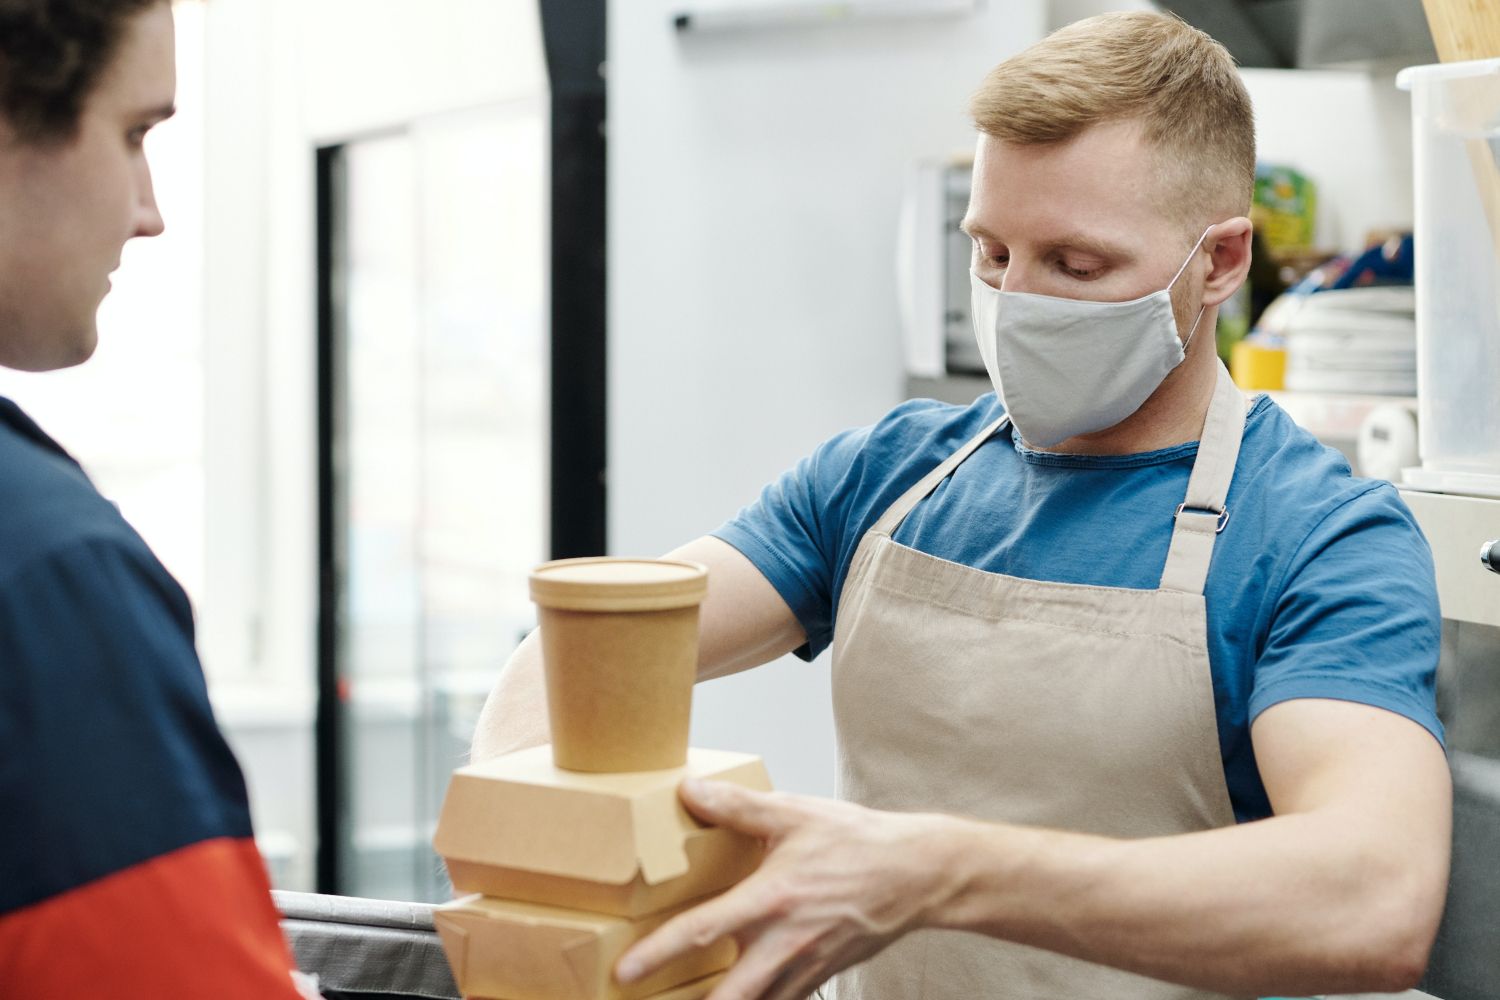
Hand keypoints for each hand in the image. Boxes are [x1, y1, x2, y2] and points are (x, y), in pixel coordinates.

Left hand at [615, 778, 961, 999]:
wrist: (916, 873)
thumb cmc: (856, 841)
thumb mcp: (794, 814)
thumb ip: (737, 806)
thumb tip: (688, 792)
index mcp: (771, 899)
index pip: (703, 931)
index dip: (659, 953)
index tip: (624, 972)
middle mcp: (784, 941)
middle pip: (729, 996)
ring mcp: (804, 965)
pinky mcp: (820, 975)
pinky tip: (743, 996)